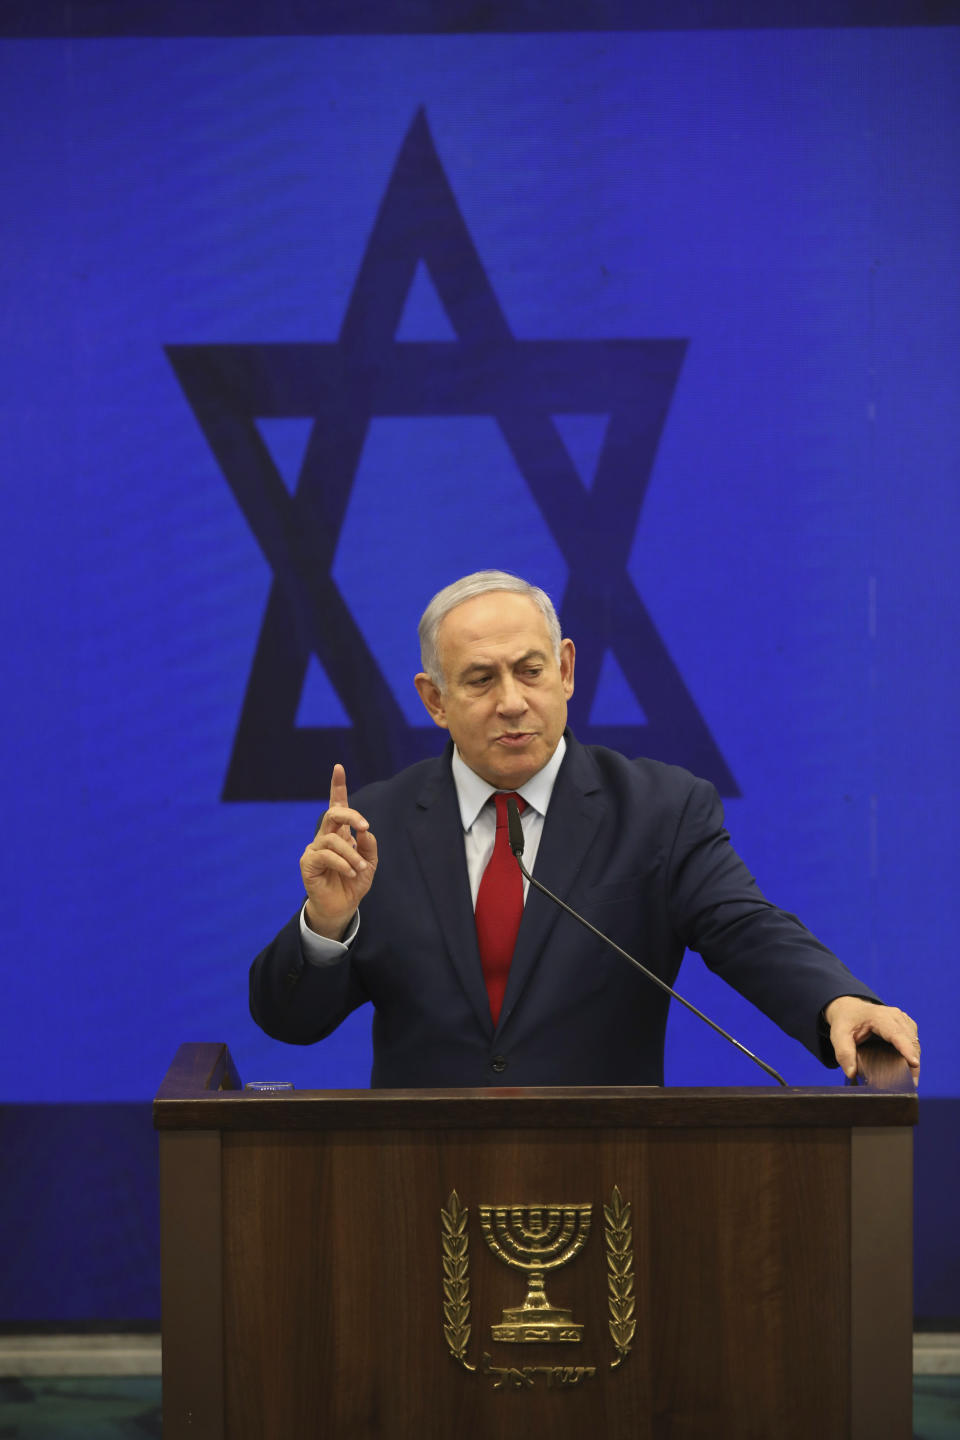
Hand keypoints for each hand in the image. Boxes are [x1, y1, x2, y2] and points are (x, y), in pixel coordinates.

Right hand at [300, 764, 377, 940]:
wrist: (342, 906)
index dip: (337, 786)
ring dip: (351, 854)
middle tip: (364, 825)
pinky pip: (325, 856)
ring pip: (332, 840)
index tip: (338, 767)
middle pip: (333, 814)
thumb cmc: (354, 882)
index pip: (337, 805)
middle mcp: (326, 837)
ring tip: (359, 868)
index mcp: (340, 832)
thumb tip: (364, 831)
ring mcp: (315, 848)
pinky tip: (349, 872)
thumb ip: (369, 847)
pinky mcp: (308, 863)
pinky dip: (341, 863)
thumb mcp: (369, 864)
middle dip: (349, 814)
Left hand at [823, 995, 919, 1085]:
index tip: (915, 1064)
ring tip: (910, 1080)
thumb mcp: (838, 1034)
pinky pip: (914, 1041)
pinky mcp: (906, 1025)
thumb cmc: (845, 1021)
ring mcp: (903, 1019)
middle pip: (910, 1041)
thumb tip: (852, 1073)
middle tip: (911, 1085)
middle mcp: (895, 1016)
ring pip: (915, 1042)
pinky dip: (912, 1054)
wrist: (850, 1009)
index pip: (897, 1034)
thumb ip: (844, 1053)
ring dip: (914, 1059)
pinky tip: (908, 1067)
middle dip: (913, 1062)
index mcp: (879, 1016)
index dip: (907, 1049)